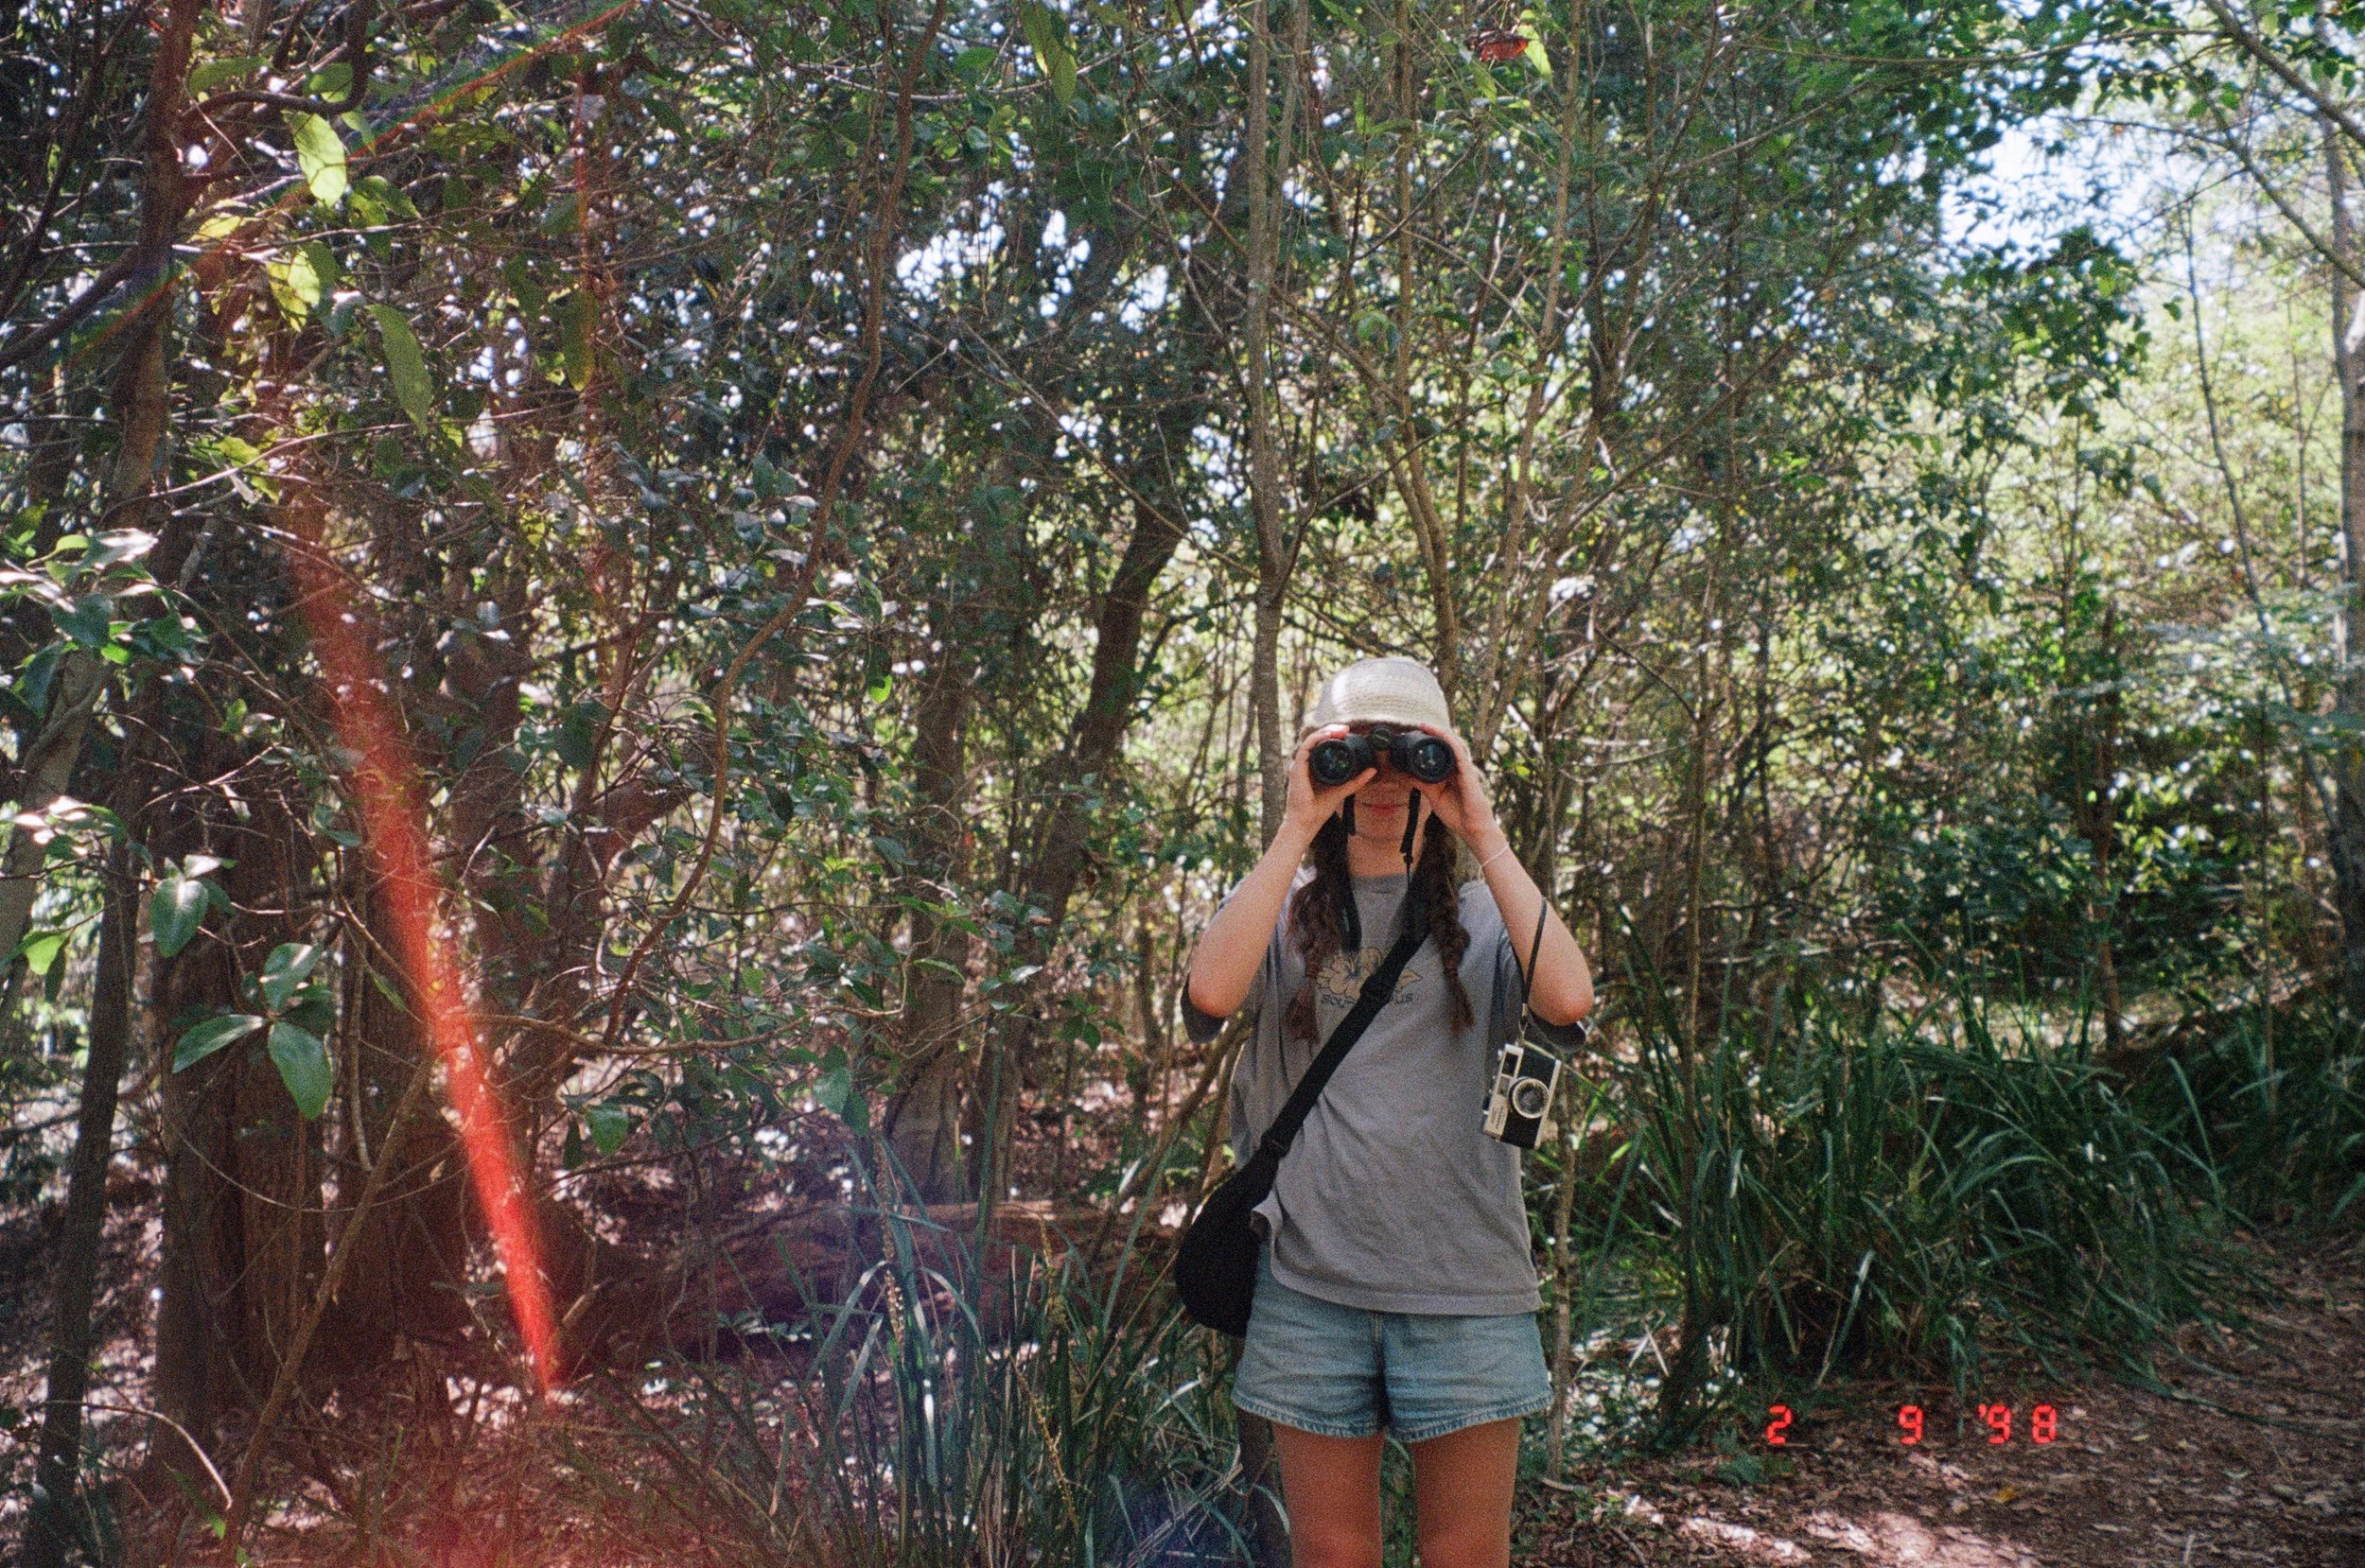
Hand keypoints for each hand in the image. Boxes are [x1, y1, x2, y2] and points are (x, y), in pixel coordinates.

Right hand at [1282, 724, 1374, 839]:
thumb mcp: (1342, 790)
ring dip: (1326, 732)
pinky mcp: (1297, 768)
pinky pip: (1305, 748)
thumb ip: (1357, 781)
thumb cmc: (1319, 809)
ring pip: (1311, 740)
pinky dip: (1316, 739)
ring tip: (1340, 730)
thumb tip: (1372, 770)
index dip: (1333, 735)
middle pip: (1317, 739)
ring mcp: (1300, 765)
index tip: (1347, 732)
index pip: (1321, 744)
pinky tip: (1328, 736)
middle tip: (1346, 729)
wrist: (1306, 822)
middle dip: (1331, 730)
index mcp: (1313, 766)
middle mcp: (1305, 763)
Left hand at [1410, 726, 1503, 851]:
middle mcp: (1458, 768)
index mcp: (1451, 772)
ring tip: (1425, 726)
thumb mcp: (1434, 796)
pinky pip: (1458, 752)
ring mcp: (1464, 769)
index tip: (1414, 735)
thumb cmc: (1457, 814)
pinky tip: (1439, 735)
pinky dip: (1448, 742)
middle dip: (1433, 734)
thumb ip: (1422, 784)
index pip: (1440, 752)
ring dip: (1439, 733)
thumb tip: (1405, 774)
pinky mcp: (1468, 772)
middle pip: (1446, 745)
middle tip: (1417, 726)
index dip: (1429, 742)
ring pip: (1452, 744)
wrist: (1472, 829)